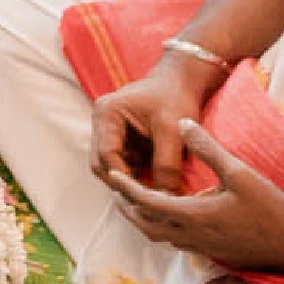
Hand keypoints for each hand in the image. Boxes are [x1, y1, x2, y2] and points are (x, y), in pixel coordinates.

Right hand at [94, 51, 220, 191]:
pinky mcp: (123, 140)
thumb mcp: (174, 130)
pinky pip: (124, 165)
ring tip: (153, 197)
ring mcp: (110, 132)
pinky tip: (155, 186)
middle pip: (101, 164)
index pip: (106, 155)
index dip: (124, 178)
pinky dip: (137, 177)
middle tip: (148, 202)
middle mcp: (102, 123)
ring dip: (130, 182)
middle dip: (123, 184)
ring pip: (111, 167)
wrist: (182, 81)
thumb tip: (164, 198)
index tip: (147, 197)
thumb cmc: (176, 98)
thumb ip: (166, 164)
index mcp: (107, 114)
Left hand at [98, 117, 283, 274]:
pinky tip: (169, 211)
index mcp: (193, 216)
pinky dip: (162, 226)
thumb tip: (183, 123)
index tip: (110, 173)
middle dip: (126, 206)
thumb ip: (207, 148)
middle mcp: (191, 235)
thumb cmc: (271, 210)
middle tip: (116, 187)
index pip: (146, 202)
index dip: (125, 187)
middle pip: (144, 224)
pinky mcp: (212, 250)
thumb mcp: (240, 173)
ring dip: (142, 218)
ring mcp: (201, 246)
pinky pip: (176, 240)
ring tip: (136, 197)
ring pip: (159, 235)